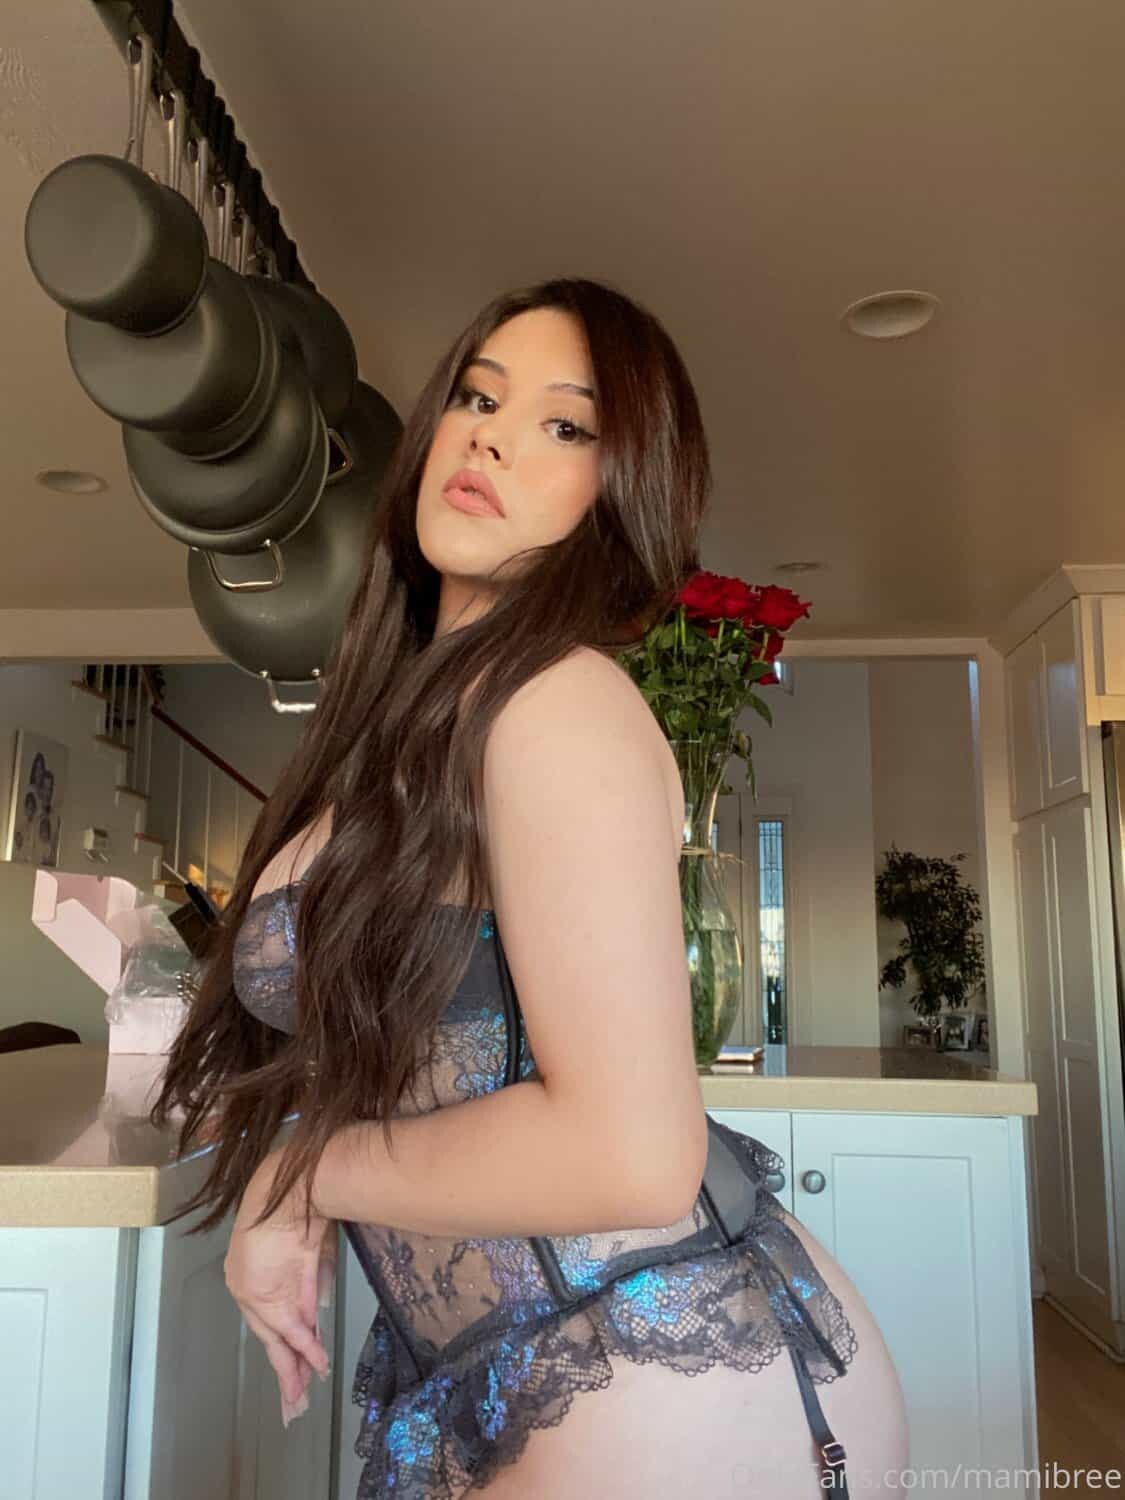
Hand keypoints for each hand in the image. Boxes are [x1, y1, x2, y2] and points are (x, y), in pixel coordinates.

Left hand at [224, 1148, 335, 1424]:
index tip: (293, 1364)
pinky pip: (291, 1329)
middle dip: (284, 1369)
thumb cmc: (299, 1204)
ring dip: (292, 1370)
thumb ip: (308, 1284)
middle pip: (270, 1337)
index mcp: (254, 1273)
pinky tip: (315, 1369)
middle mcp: (249, 1288)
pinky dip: (305, 1350)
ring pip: (277, 1341)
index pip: (268, 1317)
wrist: (291, 1187)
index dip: (282, 1344)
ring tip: (300, 1399)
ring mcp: (256, 1294)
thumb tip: (316, 1313)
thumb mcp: (308, 1249)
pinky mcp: (268, 1296)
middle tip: (292, 1400)